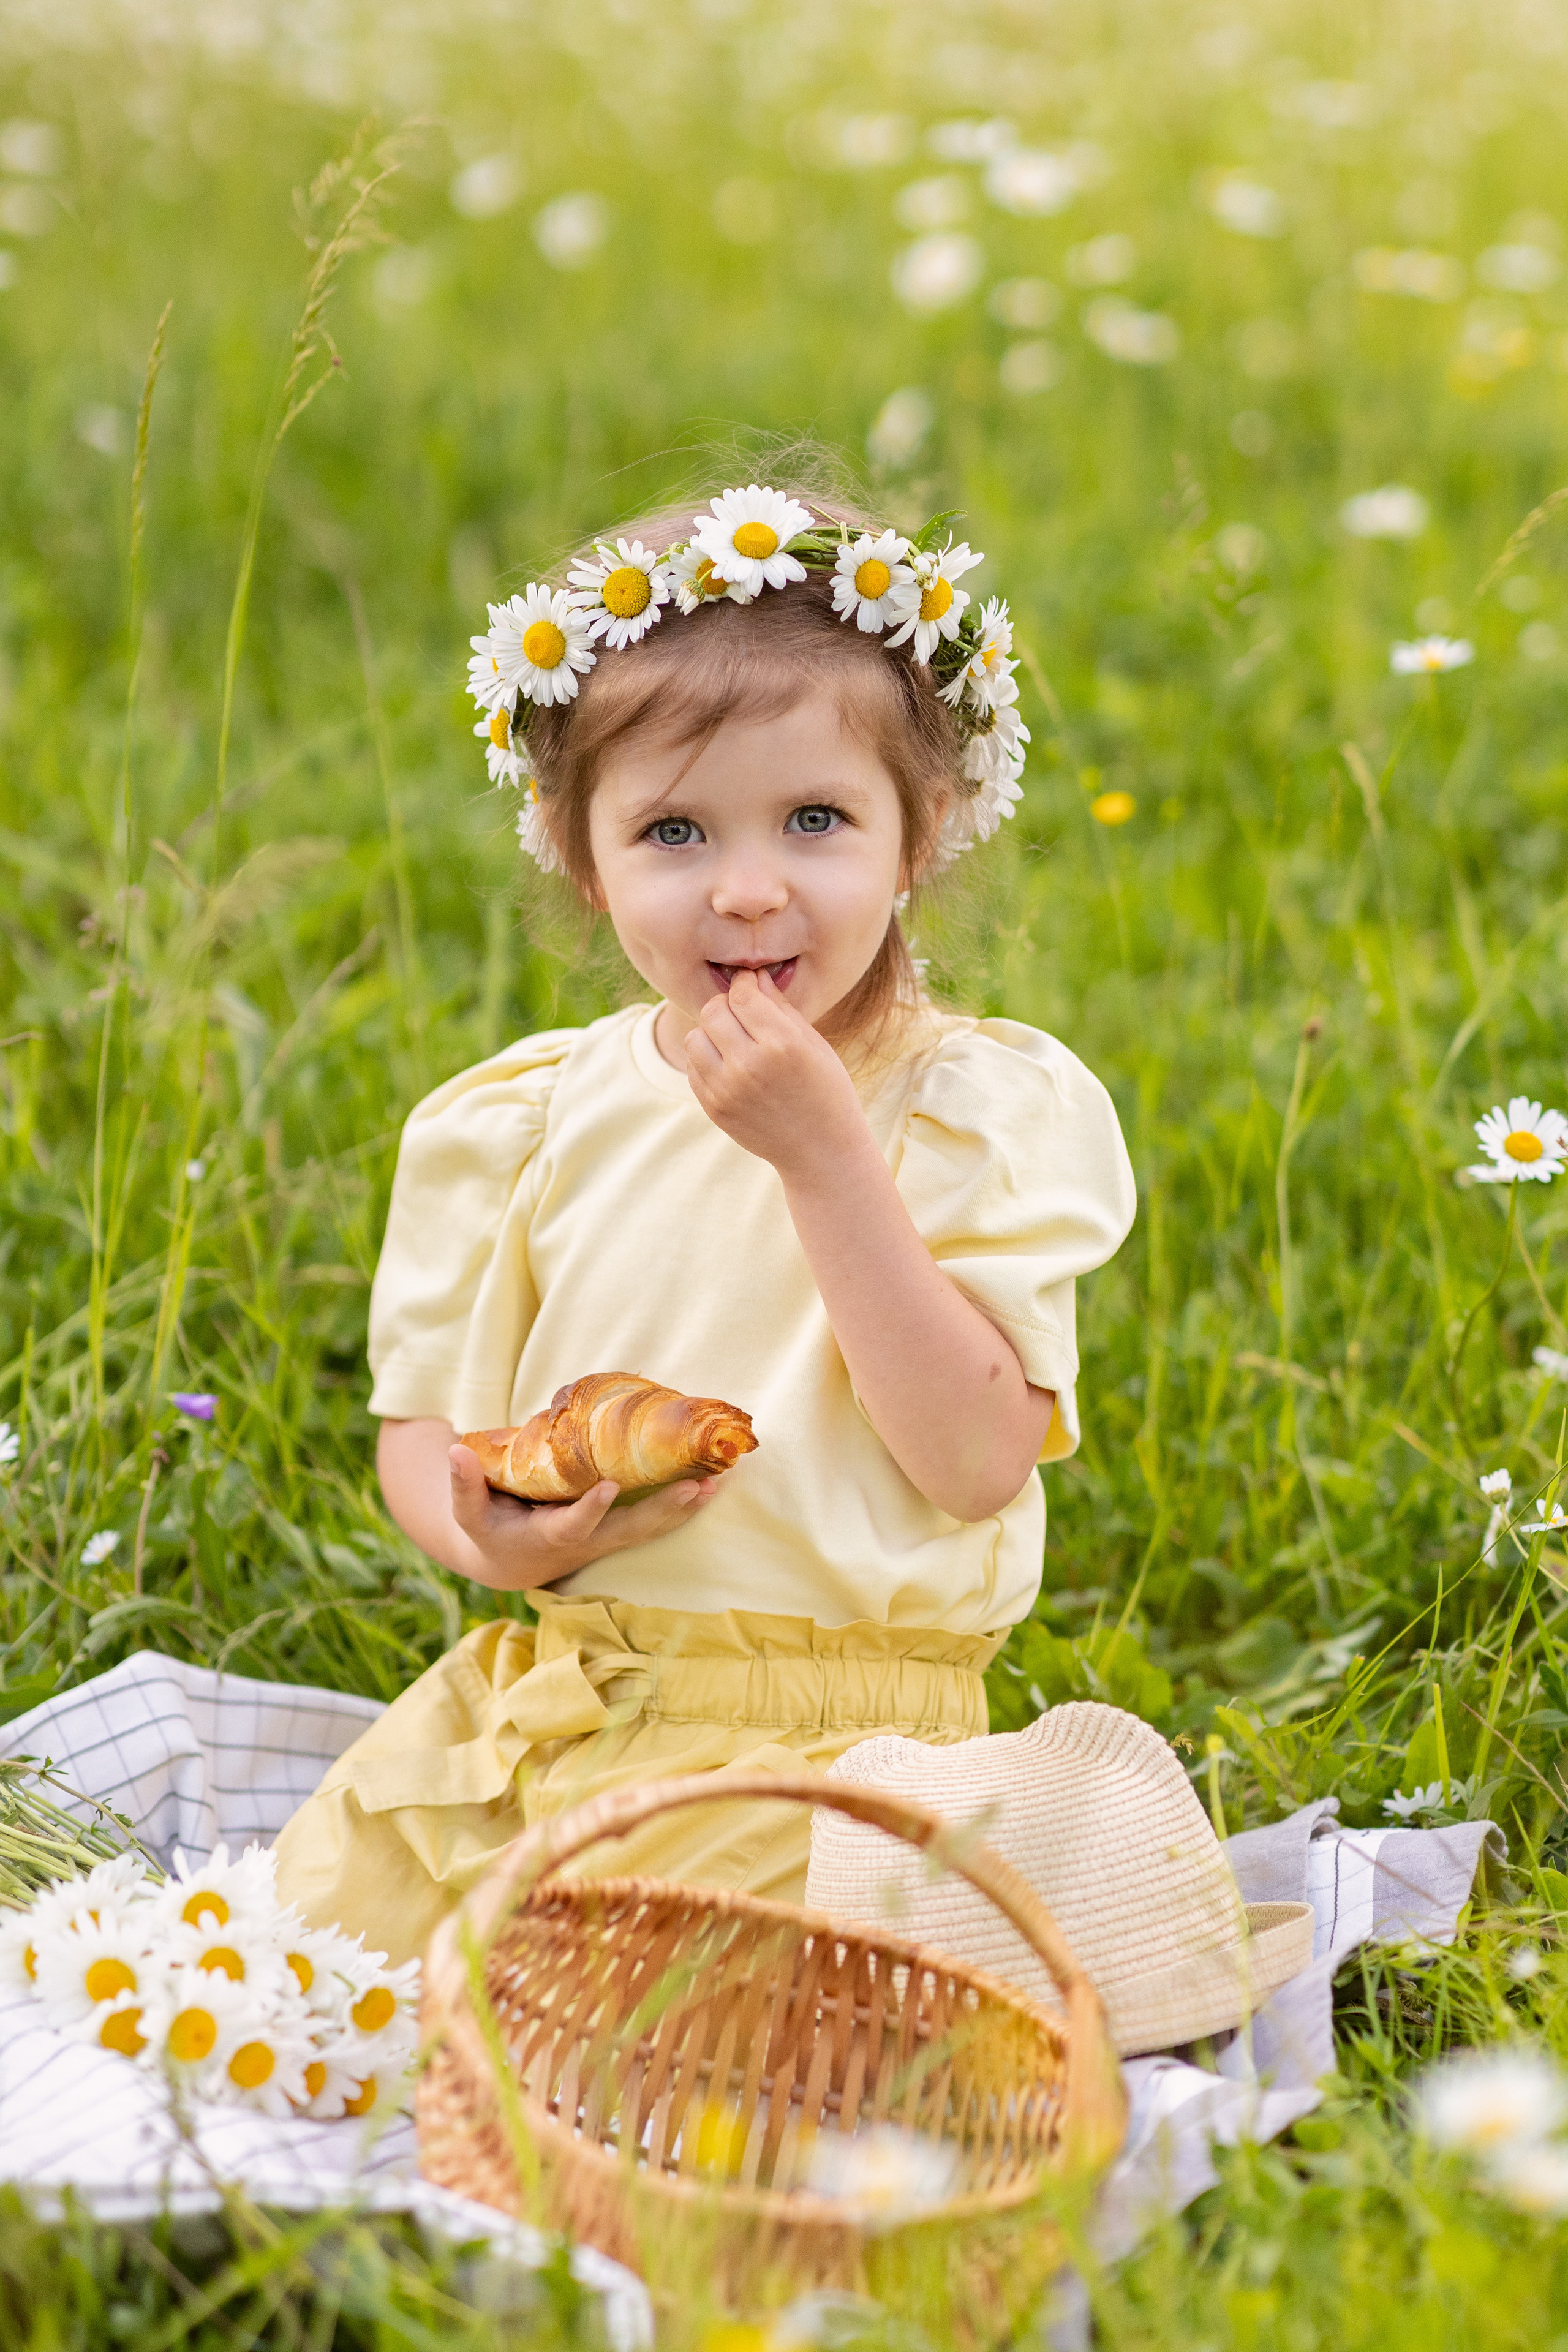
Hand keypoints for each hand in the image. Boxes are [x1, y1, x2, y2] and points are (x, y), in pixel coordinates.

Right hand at [448, 1444, 717, 1589]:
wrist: (505, 1561)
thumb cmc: (486, 1529)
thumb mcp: (467, 1512)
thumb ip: (463, 1484)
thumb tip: (455, 1450)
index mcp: (546, 1539)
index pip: (571, 1527)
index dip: (589, 1511)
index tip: (609, 1487)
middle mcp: (583, 1544)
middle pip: (627, 1532)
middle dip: (662, 1512)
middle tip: (695, 1488)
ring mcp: (604, 1540)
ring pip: (648, 1529)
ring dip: (681, 1510)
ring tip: (715, 1485)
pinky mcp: (616, 1532)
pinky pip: (653, 1522)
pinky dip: (680, 1507)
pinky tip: (709, 1487)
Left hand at [684, 968, 869, 1178]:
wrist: (821, 1150)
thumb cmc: (826, 1090)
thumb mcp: (813, 1044)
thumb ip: (780, 1007)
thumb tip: (753, 976)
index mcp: (781, 1044)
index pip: (742, 995)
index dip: (744, 984)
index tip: (750, 986)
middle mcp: (750, 1066)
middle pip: (712, 1011)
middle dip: (725, 1005)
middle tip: (741, 1013)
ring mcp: (727, 1090)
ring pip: (694, 1038)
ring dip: (710, 1032)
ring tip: (733, 1040)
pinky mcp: (714, 1108)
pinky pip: (692, 1067)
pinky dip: (706, 1059)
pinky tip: (730, 1064)